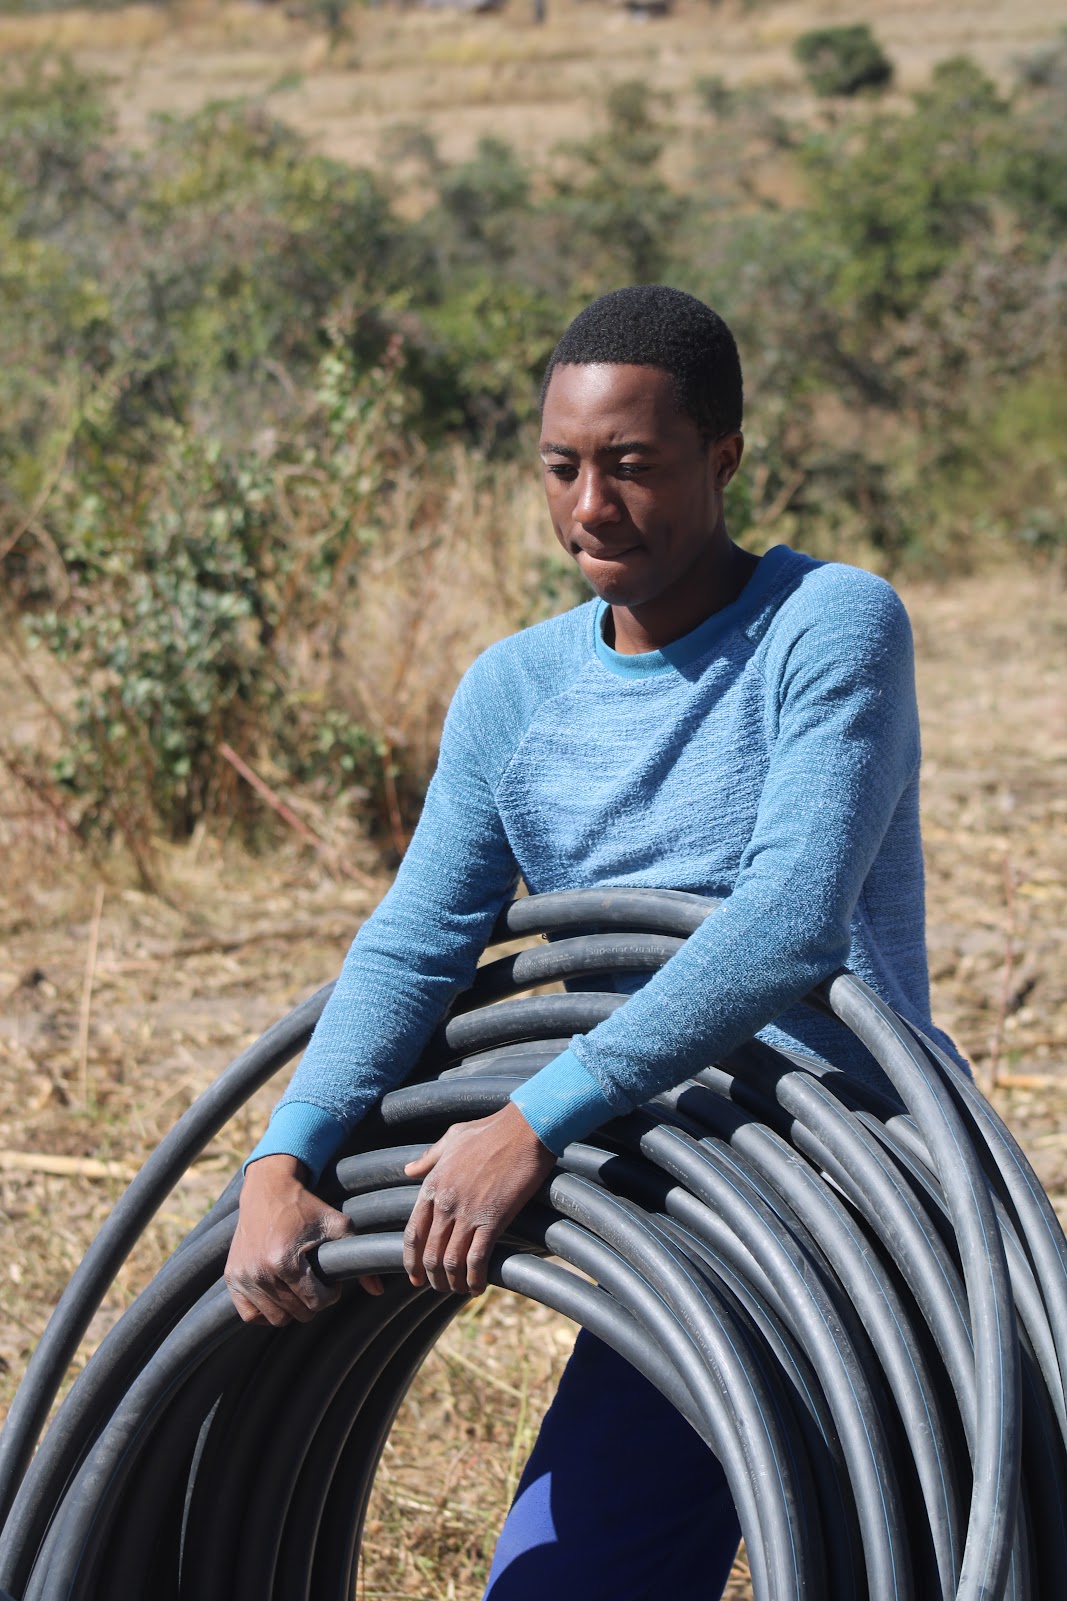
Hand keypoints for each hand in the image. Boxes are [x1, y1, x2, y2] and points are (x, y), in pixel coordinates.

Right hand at [225, 1153, 382, 1325]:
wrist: (268, 1189)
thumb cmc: (306, 1207)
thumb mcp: (338, 1225)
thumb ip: (359, 1257)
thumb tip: (378, 1290)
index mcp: (285, 1261)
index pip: (316, 1303)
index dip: (330, 1294)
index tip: (330, 1279)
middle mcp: (260, 1273)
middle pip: (297, 1313)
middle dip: (311, 1301)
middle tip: (314, 1281)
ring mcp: (243, 1277)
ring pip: (275, 1318)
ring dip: (290, 1307)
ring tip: (297, 1285)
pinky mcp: (231, 1278)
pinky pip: (250, 1315)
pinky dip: (264, 1311)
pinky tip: (277, 1294)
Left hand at [402, 1102, 555, 1295]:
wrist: (525, 1129)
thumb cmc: (490, 1130)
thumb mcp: (452, 1138)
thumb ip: (428, 1157)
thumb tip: (408, 1170)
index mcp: (432, 1185)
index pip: (412, 1233)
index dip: (411, 1260)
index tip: (415, 1276)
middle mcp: (446, 1203)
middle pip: (429, 1253)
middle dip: (432, 1277)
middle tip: (440, 1287)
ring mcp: (468, 1213)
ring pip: (451, 1261)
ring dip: (453, 1282)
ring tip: (459, 1289)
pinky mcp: (493, 1220)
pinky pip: (477, 1259)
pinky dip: (475, 1278)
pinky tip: (478, 1286)